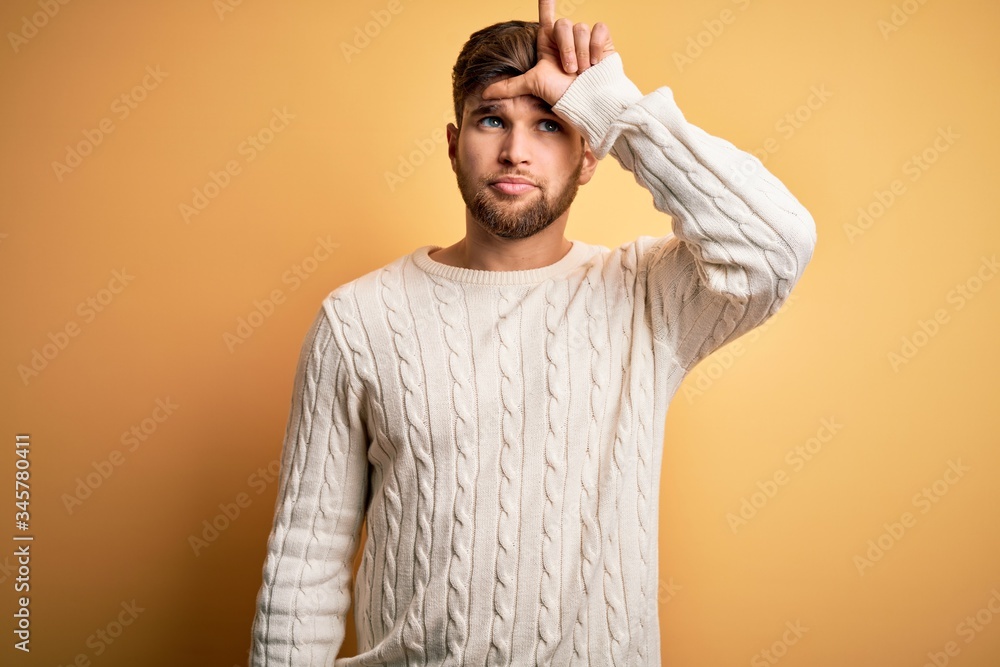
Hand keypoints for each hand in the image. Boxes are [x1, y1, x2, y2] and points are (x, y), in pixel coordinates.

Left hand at [481, 0, 615, 105]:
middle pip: (563, 24)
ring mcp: (585, 40)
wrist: (586, 102)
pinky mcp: (602, 41)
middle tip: (570, 71)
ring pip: (580, 29)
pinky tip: (595, 63)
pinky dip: (595, 48)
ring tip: (583, 72)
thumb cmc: (562, 94)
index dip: (546, 3)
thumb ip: (510, 86)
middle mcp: (567, 40)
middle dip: (566, 50)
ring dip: (581, 53)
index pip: (546, 16)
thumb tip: (484, 93)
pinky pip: (598, 30)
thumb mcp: (533, 85)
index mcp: (549, 44)